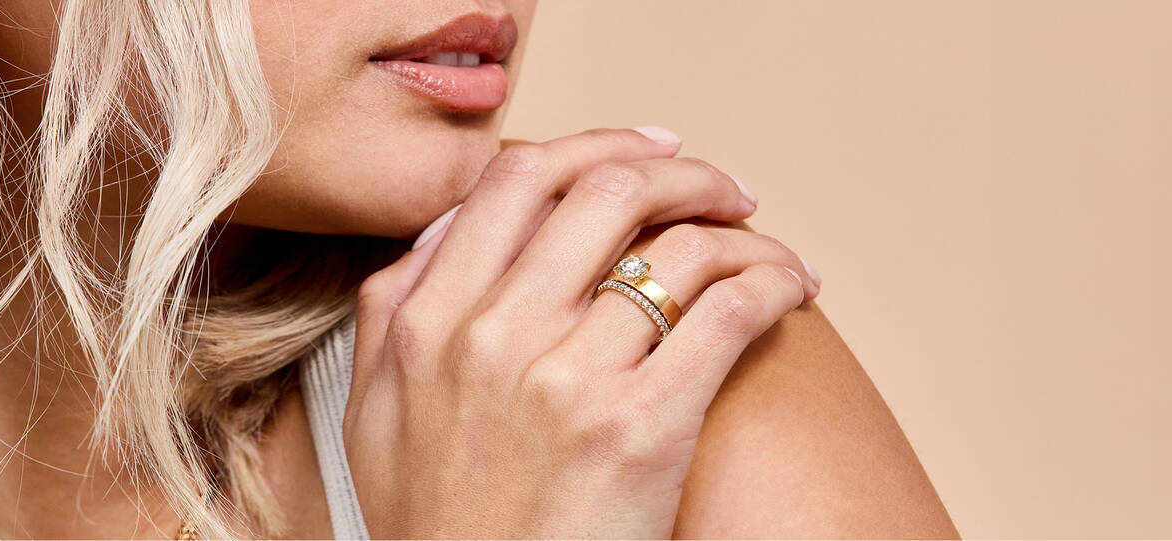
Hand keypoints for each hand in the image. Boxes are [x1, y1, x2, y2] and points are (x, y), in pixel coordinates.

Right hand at [343, 127, 820, 537]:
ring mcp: (566, 378)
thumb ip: (395, 309)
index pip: (519, 178)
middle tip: (726, 191)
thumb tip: (448, 227)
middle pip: (607, 191)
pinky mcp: (641, 427)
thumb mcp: (379, 413)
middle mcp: (492, 333)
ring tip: (770, 252)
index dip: (600, 145)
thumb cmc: (444, 527)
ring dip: (744, 234)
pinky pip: (727, 311)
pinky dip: (774, 282)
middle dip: (686, 174)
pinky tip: (792, 290)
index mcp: (428, 318)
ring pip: (679, 247)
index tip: (651, 152)